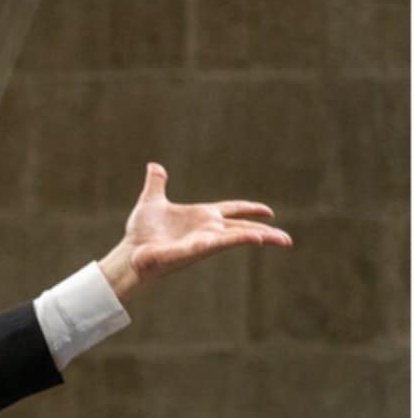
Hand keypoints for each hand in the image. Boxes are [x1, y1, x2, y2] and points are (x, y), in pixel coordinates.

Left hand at [99, 162, 292, 301]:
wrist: (131, 251)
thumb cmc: (141, 232)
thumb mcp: (151, 201)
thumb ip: (157, 184)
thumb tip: (153, 166)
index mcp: (201, 216)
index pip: (231, 210)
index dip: (249, 209)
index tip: (268, 211)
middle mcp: (207, 229)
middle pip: (242, 228)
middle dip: (265, 231)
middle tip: (287, 240)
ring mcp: (204, 240)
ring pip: (239, 236)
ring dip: (261, 237)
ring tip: (283, 240)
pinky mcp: (198, 249)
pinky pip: (222, 242)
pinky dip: (240, 239)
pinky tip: (257, 239)